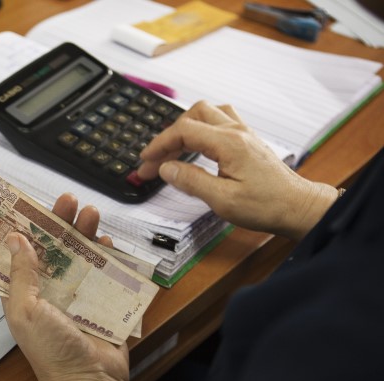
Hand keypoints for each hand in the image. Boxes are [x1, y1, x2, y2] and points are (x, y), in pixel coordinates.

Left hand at [1, 194, 132, 380]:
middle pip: (53, 248)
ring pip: (79, 255)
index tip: (26, 204)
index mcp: (23, 294)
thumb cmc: (50, 347)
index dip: (22, 229)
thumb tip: (14, 236)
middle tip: (67, 199)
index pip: (20, 254)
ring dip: (84, 233)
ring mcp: (77, 295)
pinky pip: (104, 272)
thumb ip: (21, 273)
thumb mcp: (25, 309)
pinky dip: (106, 255)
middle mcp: (49, 291)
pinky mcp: (102, 302)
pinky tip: (107, 240)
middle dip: (59, 223)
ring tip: (91, 212)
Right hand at [138, 101, 337, 239]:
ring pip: (207, 113)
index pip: (183, 132)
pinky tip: (196, 144)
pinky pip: (220, 120)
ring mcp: (244, 133)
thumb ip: (191, 181)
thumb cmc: (266, 206)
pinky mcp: (247, 140)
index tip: (145, 161)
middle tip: (156, 161)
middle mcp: (236, 132)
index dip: (159, 145)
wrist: (297, 207)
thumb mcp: (222, 200)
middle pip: (193, 116)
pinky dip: (201, 128)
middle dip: (169, 136)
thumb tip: (165, 169)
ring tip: (173, 150)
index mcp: (229, 143)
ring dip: (185, 127)